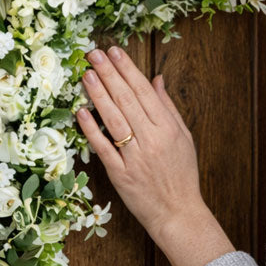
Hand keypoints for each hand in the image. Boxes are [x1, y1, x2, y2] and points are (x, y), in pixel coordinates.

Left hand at [76, 45, 204, 240]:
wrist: (178, 213)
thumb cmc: (182, 173)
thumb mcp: (183, 137)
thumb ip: (167, 106)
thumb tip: (156, 78)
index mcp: (167, 128)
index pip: (143, 91)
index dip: (127, 69)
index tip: (114, 51)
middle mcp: (151, 140)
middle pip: (126, 101)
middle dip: (109, 74)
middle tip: (93, 54)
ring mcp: (135, 158)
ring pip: (114, 120)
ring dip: (98, 95)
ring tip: (87, 74)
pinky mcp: (121, 175)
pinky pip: (104, 148)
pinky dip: (92, 130)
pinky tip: (81, 112)